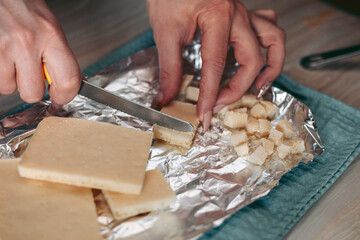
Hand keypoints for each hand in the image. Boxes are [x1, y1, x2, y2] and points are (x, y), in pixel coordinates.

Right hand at [0, 0, 80, 103]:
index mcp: (51, 35)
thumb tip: (64, 82)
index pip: (69, 80)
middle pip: (34, 93)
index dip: (65, 95)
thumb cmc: (22, 4)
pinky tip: (2, 56)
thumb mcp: (49, 26)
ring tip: (11, 59)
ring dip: (10, 79)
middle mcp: (27, 41)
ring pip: (9, 88)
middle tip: (30, 75)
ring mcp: (3, 47)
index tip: (59, 95)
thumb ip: (57, 55)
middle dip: (32, 89)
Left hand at [147, 0, 284, 129]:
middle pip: (252, 59)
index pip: (216, 65)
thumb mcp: (164, 31)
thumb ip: (169, 67)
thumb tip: (166, 96)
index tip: (205, 115)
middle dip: (237, 88)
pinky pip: (269, 27)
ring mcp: (243, 13)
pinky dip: (269, 47)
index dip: (210, 95)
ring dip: (270, 67)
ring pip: (274, 40)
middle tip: (219, 104)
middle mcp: (237, 15)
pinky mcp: (242, 13)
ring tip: (258, 87)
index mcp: (217, 17)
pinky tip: (257, 59)